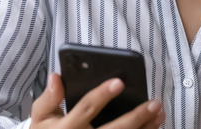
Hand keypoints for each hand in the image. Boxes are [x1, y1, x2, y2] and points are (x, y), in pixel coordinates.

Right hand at [31, 73, 164, 128]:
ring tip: (159, 113)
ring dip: (145, 128)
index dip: (102, 95)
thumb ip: (48, 98)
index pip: (86, 108)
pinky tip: (153, 126)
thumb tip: (56, 76)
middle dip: (136, 117)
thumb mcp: (41, 117)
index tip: (119, 82)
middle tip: (154, 103)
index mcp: (66, 128)